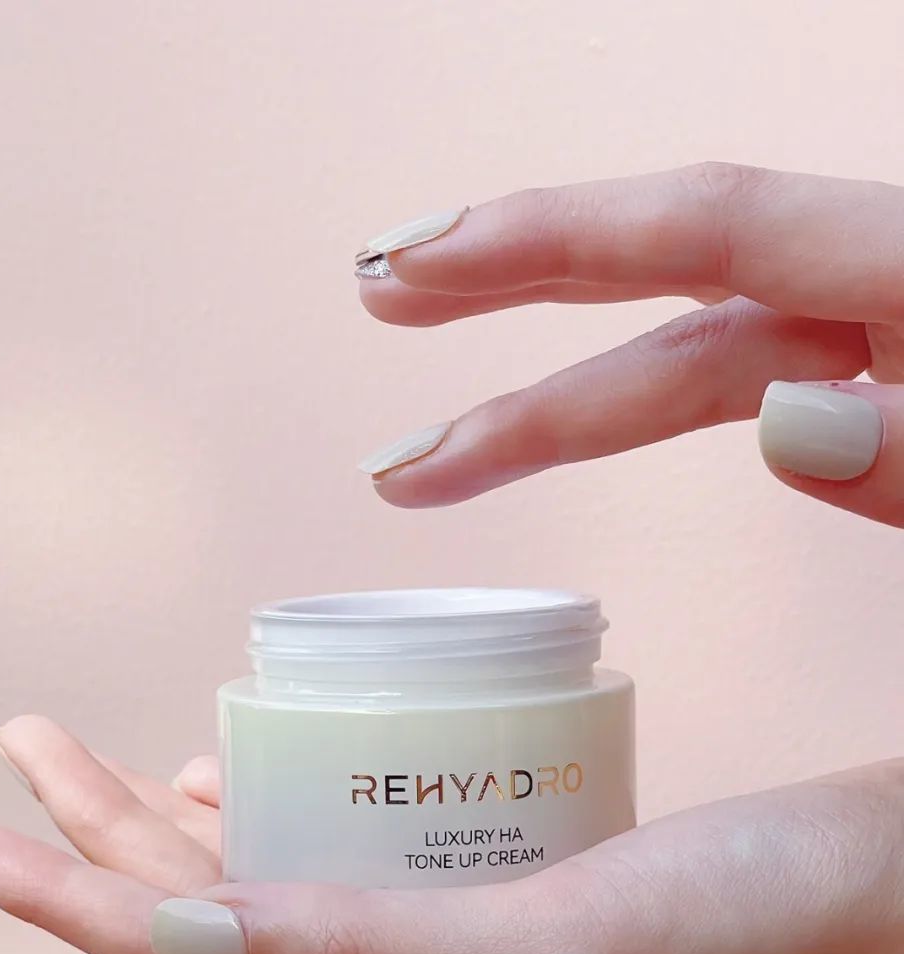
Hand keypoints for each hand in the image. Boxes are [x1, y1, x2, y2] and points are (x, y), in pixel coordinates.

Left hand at [0, 718, 903, 953]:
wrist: (882, 909)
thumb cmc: (757, 925)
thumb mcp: (560, 939)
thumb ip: (369, 951)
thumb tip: (184, 941)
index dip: (63, 899)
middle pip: (212, 924)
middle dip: (98, 840)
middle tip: (20, 740)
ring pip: (265, 897)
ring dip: (176, 832)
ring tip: (105, 762)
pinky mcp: (495, 922)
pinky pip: (336, 878)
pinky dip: (277, 825)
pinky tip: (253, 779)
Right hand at [354, 163, 903, 526]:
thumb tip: (787, 426)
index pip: (706, 227)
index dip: (548, 236)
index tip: (412, 266)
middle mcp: (877, 279)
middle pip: (671, 261)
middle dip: (512, 282)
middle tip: (379, 295)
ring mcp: (876, 327)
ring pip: (696, 347)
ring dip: (559, 387)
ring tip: (442, 448)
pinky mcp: (884, 370)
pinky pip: (751, 372)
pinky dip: (656, 392)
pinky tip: (588, 415)